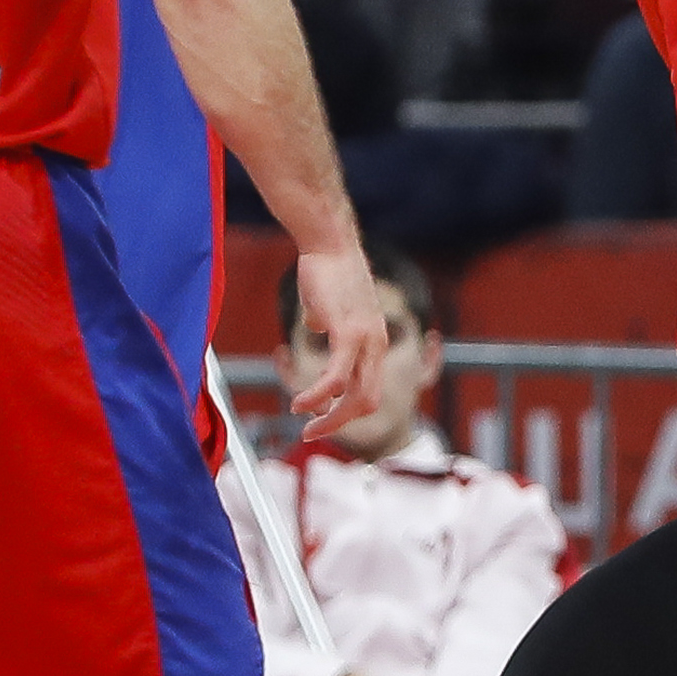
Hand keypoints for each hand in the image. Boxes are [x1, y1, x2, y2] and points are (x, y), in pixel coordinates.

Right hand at [284, 241, 389, 440]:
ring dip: (329, 419)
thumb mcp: (330, 305)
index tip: (319, 418)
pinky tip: (299, 404)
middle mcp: (377, 345)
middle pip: (366, 402)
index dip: (346, 411)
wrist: (328, 242)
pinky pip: (335, 378)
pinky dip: (317, 397)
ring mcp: (366, 340)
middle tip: (310, 434)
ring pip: (354, 397)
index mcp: (376, 342)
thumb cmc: (326, 269)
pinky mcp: (348, 332)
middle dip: (338, 424)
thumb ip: (327, 322)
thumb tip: (316, 328)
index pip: (370, 391)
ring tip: (304, 425)